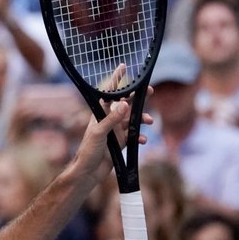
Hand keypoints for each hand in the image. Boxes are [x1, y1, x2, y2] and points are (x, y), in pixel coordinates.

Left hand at [72, 66, 152, 183]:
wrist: (88, 173)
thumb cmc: (88, 152)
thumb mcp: (100, 133)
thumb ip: (112, 119)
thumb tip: (125, 104)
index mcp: (100, 113)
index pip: (109, 92)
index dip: (116, 79)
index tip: (124, 66)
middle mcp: (108, 119)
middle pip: (126, 103)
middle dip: (138, 97)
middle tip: (150, 91)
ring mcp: (115, 131)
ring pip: (133, 119)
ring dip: (142, 118)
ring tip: (150, 121)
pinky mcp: (120, 142)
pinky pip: (134, 135)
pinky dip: (140, 136)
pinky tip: (143, 140)